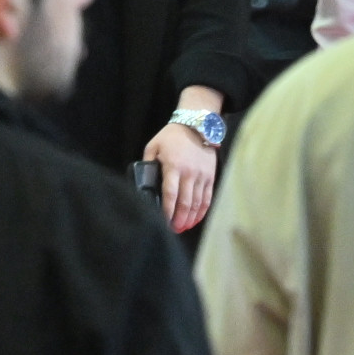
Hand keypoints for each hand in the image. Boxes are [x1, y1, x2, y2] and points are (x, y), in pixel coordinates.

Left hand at [143, 114, 218, 232]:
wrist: (196, 125)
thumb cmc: (172, 136)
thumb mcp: (154, 146)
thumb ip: (148, 162)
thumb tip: (143, 181)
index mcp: (173, 166)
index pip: (170, 194)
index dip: (167, 211)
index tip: (163, 221)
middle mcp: (189, 173)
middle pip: (185, 202)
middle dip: (179, 219)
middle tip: (173, 229)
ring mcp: (201, 175)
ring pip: (197, 203)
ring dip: (190, 218)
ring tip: (183, 227)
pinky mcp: (210, 176)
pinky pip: (207, 197)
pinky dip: (202, 211)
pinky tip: (196, 219)